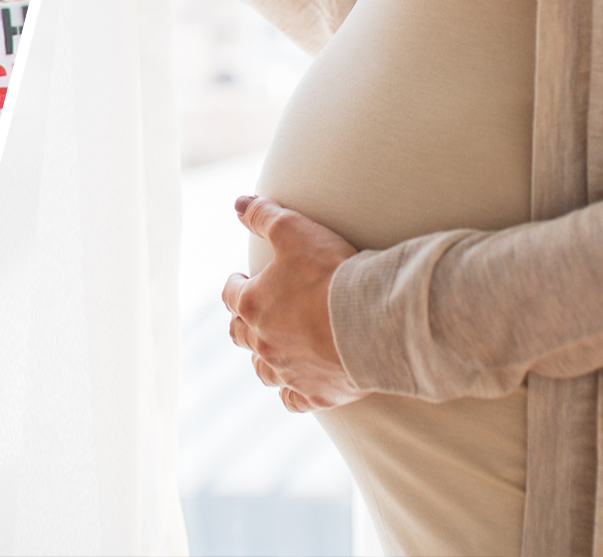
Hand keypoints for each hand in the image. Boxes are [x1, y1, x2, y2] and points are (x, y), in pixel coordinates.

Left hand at [222, 196, 362, 412]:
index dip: (236, 284)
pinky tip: (297, 386)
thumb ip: (263, 214)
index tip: (242, 278)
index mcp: (253, 305)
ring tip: (272, 348)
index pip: (231, 294)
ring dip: (263, 358)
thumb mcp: (294, 230)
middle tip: (253, 312)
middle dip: (243, 321)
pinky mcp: (315, 393)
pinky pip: (293, 399)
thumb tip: (237, 202)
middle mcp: (263, 343)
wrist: (371, 322)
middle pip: (240, 335)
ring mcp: (288, 371)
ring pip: (262, 369)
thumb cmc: (331, 273)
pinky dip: (292, 391)